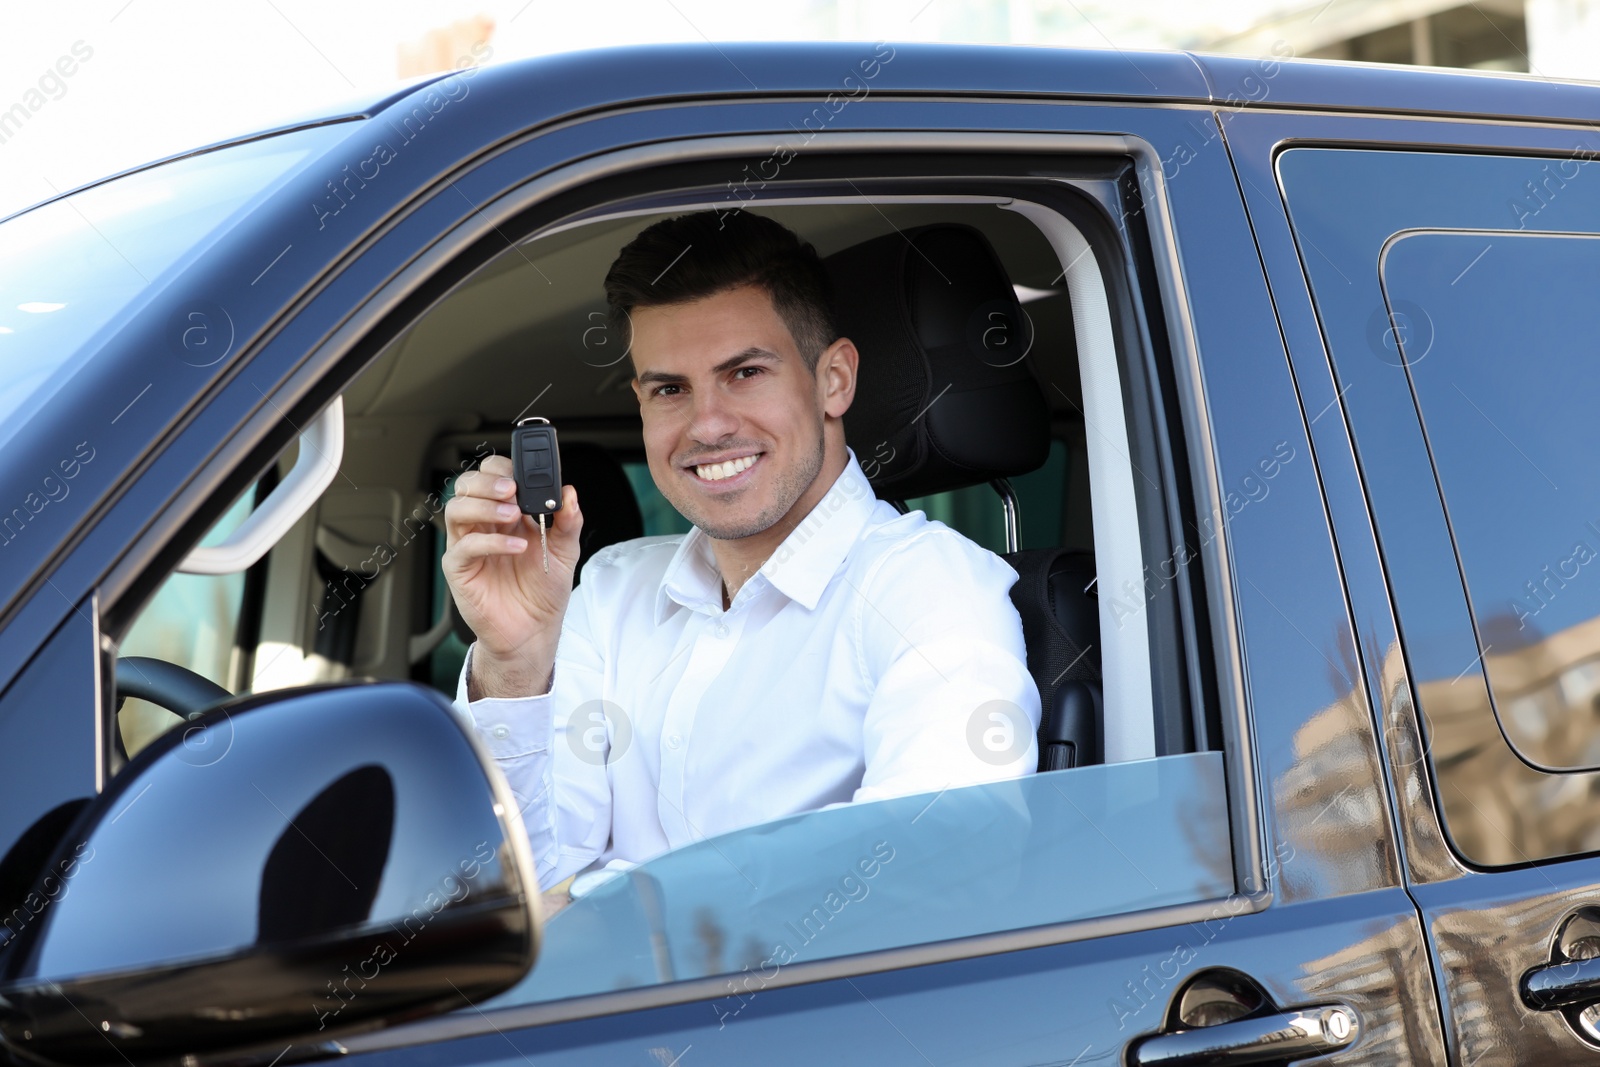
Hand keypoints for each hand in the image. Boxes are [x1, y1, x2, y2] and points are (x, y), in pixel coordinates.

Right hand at [442, 454, 581, 698]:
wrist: (534, 629)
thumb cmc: (543, 589)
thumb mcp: (565, 551)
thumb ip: (569, 521)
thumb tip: (569, 492)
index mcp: (506, 513)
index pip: (493, 476)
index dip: (504, 468)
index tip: (524, 473)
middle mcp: (484, 524)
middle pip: (467, 485)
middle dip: (488, 481)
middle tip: (512, 489)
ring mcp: (468, 544)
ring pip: (457, 508)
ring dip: (485, 505)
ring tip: (513, 514)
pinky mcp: (460, 568)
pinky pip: (465, 546)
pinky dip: (490, 542)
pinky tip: (516, 547)